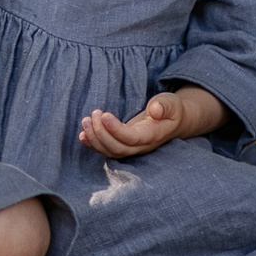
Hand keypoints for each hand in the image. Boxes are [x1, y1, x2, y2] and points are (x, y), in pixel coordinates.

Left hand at [81, 86, 225, 157]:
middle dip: (101, 133)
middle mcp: (141, 146)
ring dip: (95, 138)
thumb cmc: (171, 110)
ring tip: (86, 120)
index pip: (132, 138)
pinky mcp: (123, 145)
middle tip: (93, 114)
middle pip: (118, 148)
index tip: (104, 115)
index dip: (116, 130)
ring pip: (110, 151)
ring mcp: (132, 148)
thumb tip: (155, 109)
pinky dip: (93, 145)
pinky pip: (106, 150)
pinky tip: (82, 135)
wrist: (172, 121)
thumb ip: (164, 105)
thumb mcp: (171, 103)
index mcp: (152, 135)